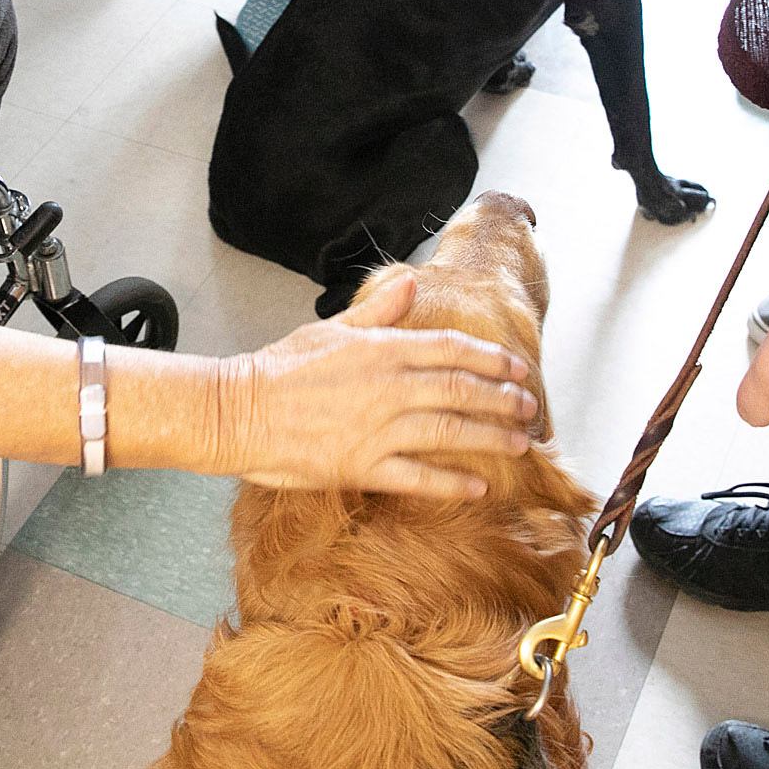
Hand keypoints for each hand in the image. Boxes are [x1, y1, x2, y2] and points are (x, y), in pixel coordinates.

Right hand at [216, 268, 539, 497]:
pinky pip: (419, 477)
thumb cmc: (278, 368)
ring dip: (491, 437)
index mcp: (382, 350)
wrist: (239, 411)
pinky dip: (452, 483)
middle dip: (503, 398)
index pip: (453, 349)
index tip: (517, 366)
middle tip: (530, 405)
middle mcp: (389, 387)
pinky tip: (479, 486)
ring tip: (519, 443)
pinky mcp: (363, 466)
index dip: (492, 358)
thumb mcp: (330, 327)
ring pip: (451, 432)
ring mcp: (379, 429)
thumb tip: (411, 282)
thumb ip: (377, 310)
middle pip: (463, 390)